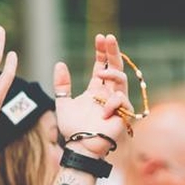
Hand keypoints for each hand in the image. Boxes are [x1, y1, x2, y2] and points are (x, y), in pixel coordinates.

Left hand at [53, 34, 131, 158]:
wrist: (79, 146)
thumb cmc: (73, 128)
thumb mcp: (63, 102)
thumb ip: (62, 85)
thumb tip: (59, 64)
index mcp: (96, 90)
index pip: (102, 66)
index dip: (102, 52)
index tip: (100, 37)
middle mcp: (108, 93)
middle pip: (115, 67)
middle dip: (113, 52)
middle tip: (108, 38)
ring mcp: (117, 102)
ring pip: (122, 80)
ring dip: (112, 73)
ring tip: (100, 73)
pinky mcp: (124, 113)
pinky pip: (121, 100)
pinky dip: (111, 103)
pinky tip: (103, 112)